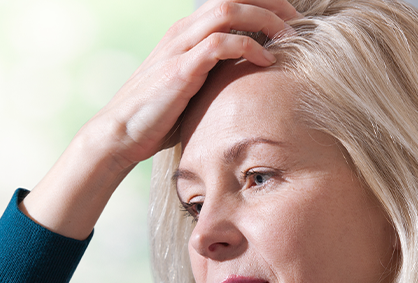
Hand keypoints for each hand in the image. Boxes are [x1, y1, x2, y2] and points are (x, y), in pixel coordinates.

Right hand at [88, 0, 298, 167]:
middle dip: (271, 3)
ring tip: (288, 37)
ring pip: (229, 10)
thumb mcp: (191, 87)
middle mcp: (183, 31)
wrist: (120, 134)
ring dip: (265, 19)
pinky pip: (221, 43)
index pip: (230, 0)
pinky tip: (266, 61)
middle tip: (297, 23)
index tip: (289, 21)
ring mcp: (180, 47)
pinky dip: (249, 47)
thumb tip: (251, 80)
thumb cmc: (157, 116)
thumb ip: (215, 74)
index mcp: (186, 32)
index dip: (263, 3)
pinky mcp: (180, 69)